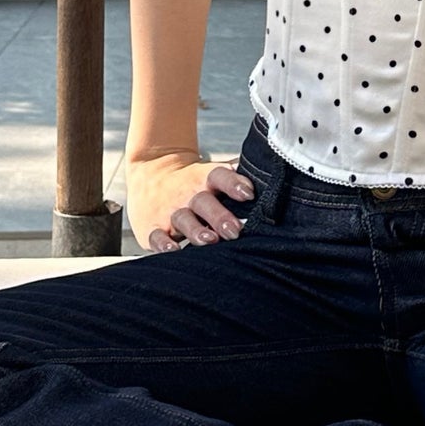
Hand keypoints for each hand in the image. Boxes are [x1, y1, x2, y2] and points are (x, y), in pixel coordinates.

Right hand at [128, 152, 254, 252]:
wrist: (150, 174)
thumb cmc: (193, 182)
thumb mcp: (210, 175)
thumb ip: (236, 180)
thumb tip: (274, 180)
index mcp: (204, 179)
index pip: (220, 176)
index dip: (234, 183)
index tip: (249, 193)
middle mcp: (188, 194)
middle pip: (204, 201)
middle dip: (220, 216)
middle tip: (236, 231)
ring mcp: (169, 210)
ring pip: (183, 219)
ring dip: (196, 231)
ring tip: (210, 241)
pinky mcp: (152, 227)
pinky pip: (156, 235)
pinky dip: (162, 244)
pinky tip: (172, 251)